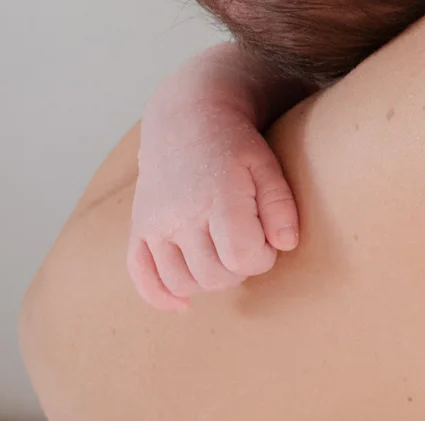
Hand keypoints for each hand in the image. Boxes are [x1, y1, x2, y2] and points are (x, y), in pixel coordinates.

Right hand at [127, 99, 299, 310]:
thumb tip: (286, 245)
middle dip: (239, 270)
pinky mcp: (139, 229)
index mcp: (217, 197)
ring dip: (208, 282)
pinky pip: (141, 276)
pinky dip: (160, 296)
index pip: (243, 257)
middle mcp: (180, 215)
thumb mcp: (267, 165)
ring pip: (181, 281)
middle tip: (247, 247)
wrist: (187, 120)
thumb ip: (280, 205)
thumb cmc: (235, 144)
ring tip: (223, 259)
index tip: (268, 242)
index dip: (263, 258)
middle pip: (213, 275)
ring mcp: (154, 224)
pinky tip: (183, 304)